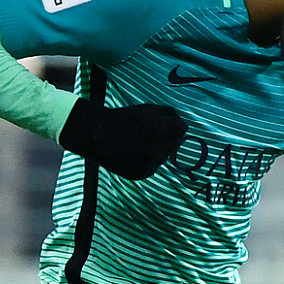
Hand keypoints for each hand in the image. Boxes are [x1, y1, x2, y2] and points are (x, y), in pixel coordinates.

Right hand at [58, 101, 187, 179]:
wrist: (97, 135)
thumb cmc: (125, 119)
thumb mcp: (148, 109)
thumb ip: (170, 115)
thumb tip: (186, 129)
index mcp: (157, 130)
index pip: (181, 129)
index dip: (175, 126)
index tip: (168, 125)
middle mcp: (154, 149)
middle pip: (175, 144)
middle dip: (167, 138)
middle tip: (149, 133)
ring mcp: (148, 164)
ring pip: (165, 156)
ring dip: (158, 150)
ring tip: (138, 143)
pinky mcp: (141, 174)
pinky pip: (154, 166)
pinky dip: (148, 160)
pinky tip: (134, 153)